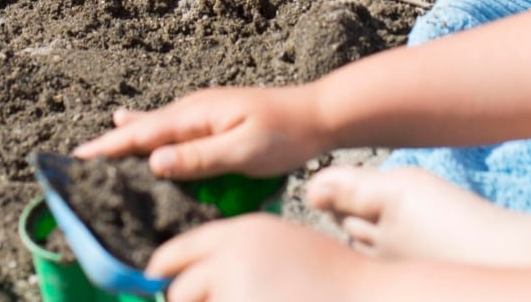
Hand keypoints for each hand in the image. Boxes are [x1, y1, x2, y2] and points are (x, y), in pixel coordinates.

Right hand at [72, 85, 328, 179]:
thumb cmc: (284, 135)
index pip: (144, 133)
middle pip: (143, 128)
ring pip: (153, 126)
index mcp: (197, 114)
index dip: (111, 146)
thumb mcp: (243, 151)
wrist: (317, 115)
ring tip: (96, 146)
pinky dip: (145, 130)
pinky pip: (169, 126)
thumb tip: (155, 160)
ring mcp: (202, 111)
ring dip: (125, 137)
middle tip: (76, 160)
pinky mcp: (211, 119)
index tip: (79, 157)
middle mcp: (193, 108)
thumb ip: (199, 157)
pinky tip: (131, 122)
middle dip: (110, 143)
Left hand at [151, 214, 371, 301]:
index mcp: (239, 235)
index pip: (175, 254)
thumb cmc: (330, 279)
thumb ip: (234, 258)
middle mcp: (231, 260)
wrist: (370, 299)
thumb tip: (180, 284)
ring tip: (261, 301)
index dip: (162, 276)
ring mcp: (237, 296)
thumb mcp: (279, 246)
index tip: (160, 292)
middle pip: (177, 292)